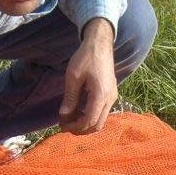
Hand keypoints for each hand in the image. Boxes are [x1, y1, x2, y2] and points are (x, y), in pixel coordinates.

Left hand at [58, 18, 116, 134]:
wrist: (100, 45)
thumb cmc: (86, 58)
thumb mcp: (73, 77)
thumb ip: (70, 98)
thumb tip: (64, 115)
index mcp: (101, 94)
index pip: (89, 120)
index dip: (76, 126)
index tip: (62, 126)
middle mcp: (110, 99)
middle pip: (97, 125)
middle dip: (81, 129)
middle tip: (65, 126)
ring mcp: (112, 97)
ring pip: (100, 121)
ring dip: (86, 125)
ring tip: (70, 120)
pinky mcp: (111, 95)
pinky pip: (102, 113)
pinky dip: (90, 117)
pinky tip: (79, 113)